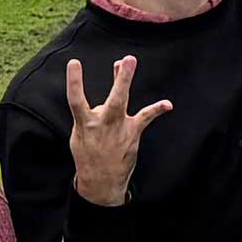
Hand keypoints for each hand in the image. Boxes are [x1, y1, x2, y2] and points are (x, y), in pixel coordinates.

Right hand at [67, 56, 166, 208]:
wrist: (101, 182)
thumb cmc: (89, 153)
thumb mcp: (81, 134)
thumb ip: (92, 110)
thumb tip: (109, 87)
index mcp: (85, 124)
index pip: (75, 99)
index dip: (74, 81)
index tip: (74, 62)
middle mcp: (102, 124)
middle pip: (112, 99)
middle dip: (120, 79)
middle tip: (126, 60)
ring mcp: (119, 128)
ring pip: (124, 102)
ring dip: (127, 81)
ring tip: (131, 61)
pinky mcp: (132, 133)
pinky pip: (146, 118)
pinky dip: (157, 109)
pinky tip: (168, 105)